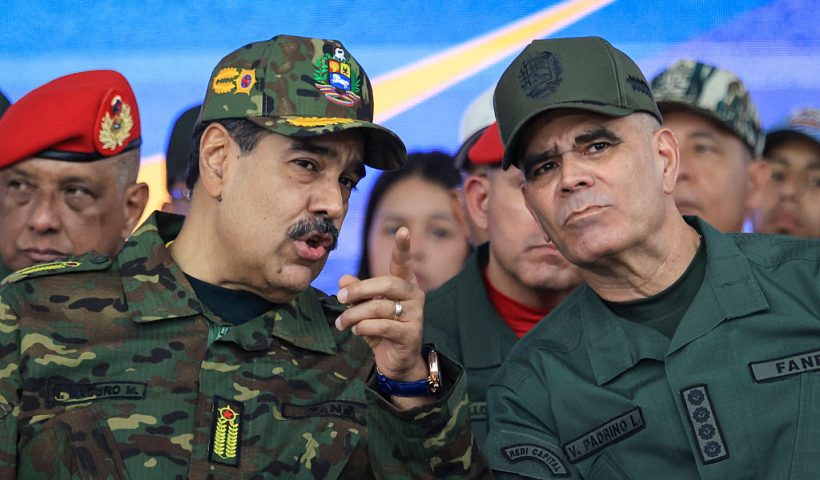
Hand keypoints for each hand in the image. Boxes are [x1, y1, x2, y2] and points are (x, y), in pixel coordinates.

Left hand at [335, 226, 427, 383]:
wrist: (397, 362)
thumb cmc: (381, 329)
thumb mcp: (366, 308)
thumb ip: (356, 292)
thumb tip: (343, 279)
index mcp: (404, 284)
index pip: (403, 263)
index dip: (403, 247)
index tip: (403, 230)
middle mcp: (414, 296)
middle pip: (387, 283)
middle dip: (359, 289)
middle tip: (340, 298)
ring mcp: (415, 315)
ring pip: (380, 307)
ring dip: (354, 315)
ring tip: (342, 323)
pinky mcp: (410, 334)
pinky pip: (383, 326)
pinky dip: (364, 328)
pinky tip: (356, 331)